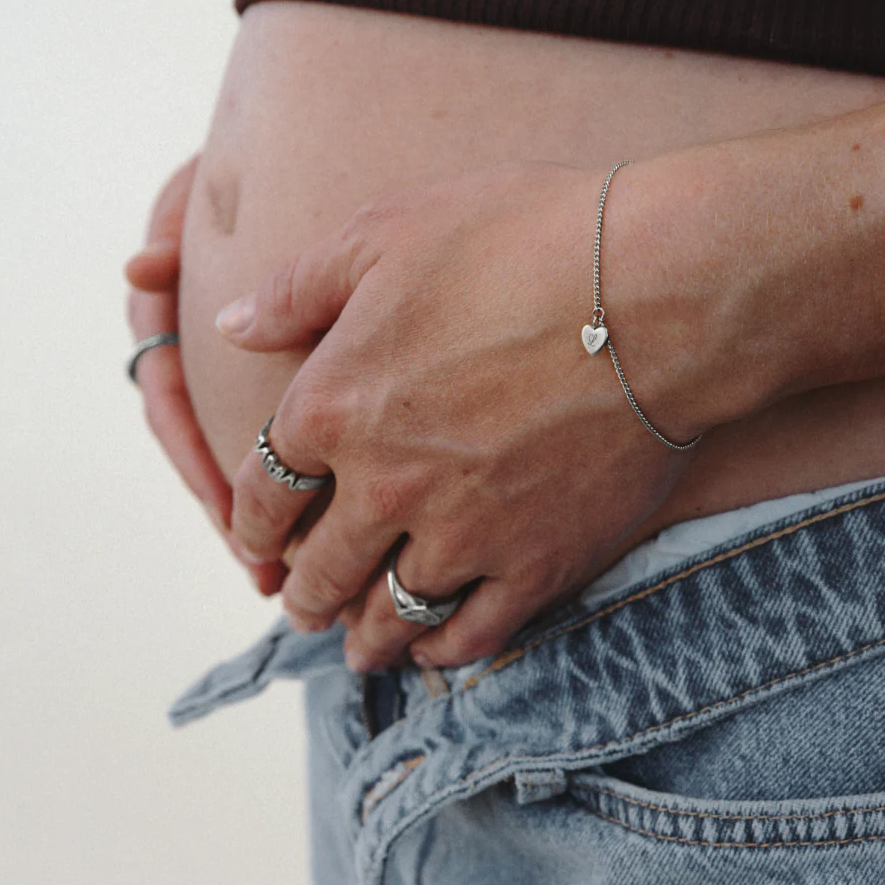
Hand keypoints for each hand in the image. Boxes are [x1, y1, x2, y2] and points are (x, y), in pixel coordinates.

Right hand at [125, 154, 283, 593]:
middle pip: (213, 446)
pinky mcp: (297, 363)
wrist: (322, 146)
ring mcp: (247, 356)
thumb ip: (179, 225)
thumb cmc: (261, 162)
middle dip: (238, 509)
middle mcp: (207, 344)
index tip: (227, 515)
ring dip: (275, 507)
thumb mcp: (213, 190)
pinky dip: (315, 474)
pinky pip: (301, 428)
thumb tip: (140, 267)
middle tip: (266, 569)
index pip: (169, 399)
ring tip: (305, 569)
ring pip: (258, 445)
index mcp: (175, 311)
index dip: (192, 460)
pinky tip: (348, 517)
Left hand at [220, 160, 713, 667]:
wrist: (653, 291)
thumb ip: (294, 289)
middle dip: (303, 592)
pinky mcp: (538, 564)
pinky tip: (432, 650)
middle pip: (322, 569)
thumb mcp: (386, 233)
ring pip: (389, 616)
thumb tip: (231, 326)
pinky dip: (442, 651)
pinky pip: (473, 634)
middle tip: (304, 601)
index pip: (263, 492)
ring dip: (363, 637)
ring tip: (358, 647)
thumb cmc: (519, 243)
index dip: (251, 524)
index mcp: (333, 408)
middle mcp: (384, 486)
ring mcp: (463, 534)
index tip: (257, 541)